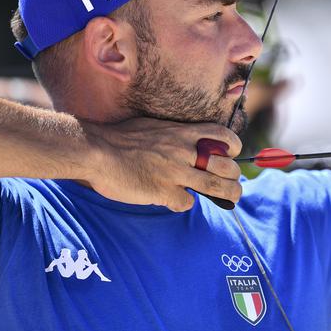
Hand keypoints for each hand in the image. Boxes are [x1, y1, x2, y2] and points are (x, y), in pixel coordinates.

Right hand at [81, 117, 242, 210]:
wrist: (96, 150)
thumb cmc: (122, 137)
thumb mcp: (155, 127)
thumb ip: (176, 135)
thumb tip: (189, 143)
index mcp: (183, 133)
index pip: (224, 137)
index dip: (233, 149)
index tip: (231, 156)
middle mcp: (184, 151)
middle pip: (227, 167)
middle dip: (235, 178)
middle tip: (233, 185)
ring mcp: (175, 172)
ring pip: (216, 186)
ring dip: (228, 194)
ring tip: (230, 198)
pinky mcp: (163, 191)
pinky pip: (186, 202)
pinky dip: (184, 203)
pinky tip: (176, 200)